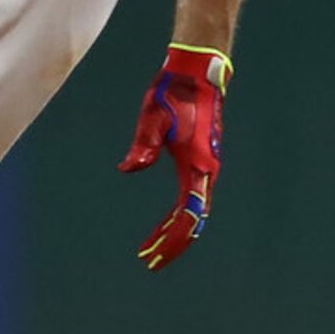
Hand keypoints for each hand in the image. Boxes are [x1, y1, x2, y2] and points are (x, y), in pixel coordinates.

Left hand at [119, 44, 231, 270]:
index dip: (171, 238)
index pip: (188, 215)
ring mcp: (206, 166)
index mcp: (196, 165)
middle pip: (193, 219)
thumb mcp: (153, 118)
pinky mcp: (201, 161)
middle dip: (172, 242)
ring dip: (175, 230)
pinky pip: (193, 197)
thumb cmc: (172, 94)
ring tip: (152, 245)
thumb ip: (144, 146)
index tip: (153, 254)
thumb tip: (127, 169)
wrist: (196, 74)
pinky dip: (179, 214)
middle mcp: (206, 170)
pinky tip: (166, 221)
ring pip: (194, 210)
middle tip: (149, 259)